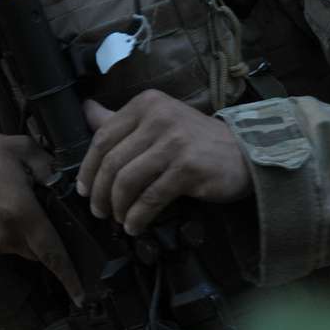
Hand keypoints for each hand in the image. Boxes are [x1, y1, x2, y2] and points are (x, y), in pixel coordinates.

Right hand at [0, 131, 83, 303]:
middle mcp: (3, 236)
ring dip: (21, 233)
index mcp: (21, 213)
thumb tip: (62, 182)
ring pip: (17, 248)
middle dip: (45, 237)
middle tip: (39, 209)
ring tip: (7, 200)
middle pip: (38, 251)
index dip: (70, 275)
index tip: (82, 296)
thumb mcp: (18, 147)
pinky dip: (1, 233)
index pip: (53, 253)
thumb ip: (48, 166)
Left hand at [77, 90, 252, 236]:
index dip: (88, 168)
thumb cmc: (198, 141)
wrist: (245, 153)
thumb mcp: (159, 121)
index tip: (84, 189)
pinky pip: (150, 198)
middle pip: (113, 161)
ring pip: (127, 181)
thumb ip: (122, 119)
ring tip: (119, 219)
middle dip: (100, 192)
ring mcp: (175, 142)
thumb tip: (85, 109)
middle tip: (99, 211)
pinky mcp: (188, 168)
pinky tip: (136, 225)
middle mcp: (160, 118)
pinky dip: (138, 216)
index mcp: (148, 103)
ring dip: (117, 207)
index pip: (103, 137)